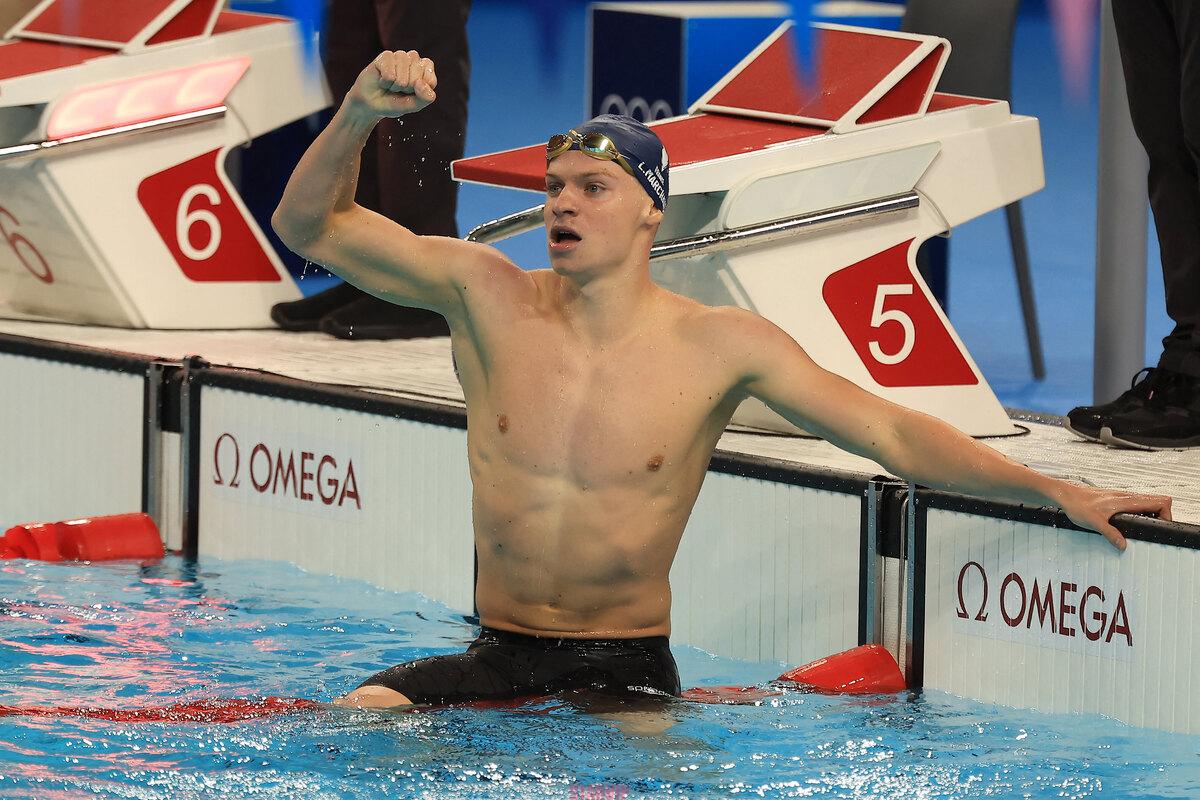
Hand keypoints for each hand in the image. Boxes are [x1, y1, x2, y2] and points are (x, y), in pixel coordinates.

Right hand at [348, 50, 437, 117]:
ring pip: (402, 75)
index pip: (429, 78)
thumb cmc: (394, 102)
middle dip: (406, 89)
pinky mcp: (386, 56)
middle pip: (416, 76)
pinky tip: (382, 81)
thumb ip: (424, 98)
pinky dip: (385, 82)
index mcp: (424, 70)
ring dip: (395, 86)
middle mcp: (413, 60)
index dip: (419, 90)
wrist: (370, 103)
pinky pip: (389, 74)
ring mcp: (399, 56)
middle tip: (398, 90)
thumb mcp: (413, 106)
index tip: (412, 93)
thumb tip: (421, 83)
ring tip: (390, 85)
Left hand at [1057, 485, 1172, 550]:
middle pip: (1157, 501)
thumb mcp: (1094, 523)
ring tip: (1144, 528)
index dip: (1166, 514)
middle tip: (1154, 529)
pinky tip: (1130, 524)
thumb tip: (1123, 545)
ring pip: (1147, 502)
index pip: (1159, 501)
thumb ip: (1110, 534)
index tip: (1161, 526)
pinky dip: (1140, 513)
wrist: (1065, 495)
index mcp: (1126, 500)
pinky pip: (1136, 504)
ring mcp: (1122, 497)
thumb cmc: (1078, 505)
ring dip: (1151, 514)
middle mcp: (1127, 496)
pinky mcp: (1116, 499)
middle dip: (1162, 515)